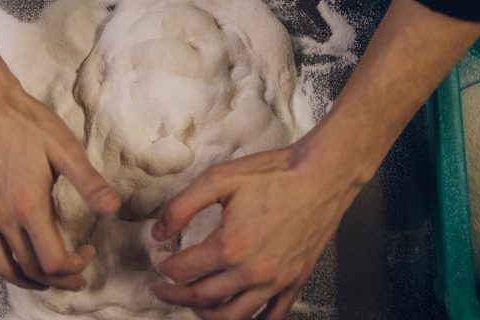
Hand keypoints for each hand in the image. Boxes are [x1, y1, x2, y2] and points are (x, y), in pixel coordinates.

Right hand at [0, 81, 119, 290]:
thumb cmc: (27, 122)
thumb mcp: (66, 149)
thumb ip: (90, 182)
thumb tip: (114, 207)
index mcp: (29, 205)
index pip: (51, 259)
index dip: (74, 266)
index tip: (89, 252)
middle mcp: (2, 216)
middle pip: (28, 267)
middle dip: (56, 278)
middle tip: (76, 275)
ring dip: (23, 279)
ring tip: (44, 280)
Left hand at [150, 139, 360, 319]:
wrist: (322, 174)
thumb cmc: (275, 173)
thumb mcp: (219, 178)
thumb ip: (182, 206)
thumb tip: (158, 233)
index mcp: (229, 246)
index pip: (183, 269)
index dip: (162, 266)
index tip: (158, 259)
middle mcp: (251, 271)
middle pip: (201, 297)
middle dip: (174, 294)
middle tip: (160, 287)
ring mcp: (275, 280)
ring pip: (232, 316)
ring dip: (205, 314)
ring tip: (192, 304)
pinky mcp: (295, 280)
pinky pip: (272, 315)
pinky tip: (241, 316)